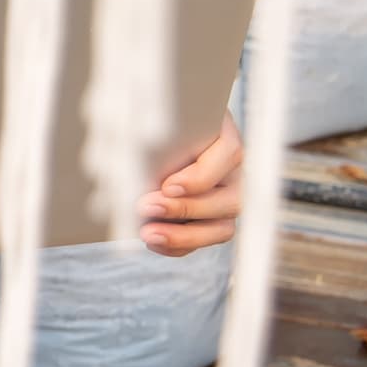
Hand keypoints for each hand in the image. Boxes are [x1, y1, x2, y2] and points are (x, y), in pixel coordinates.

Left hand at [139, 118, 241, 255]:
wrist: (159, 129)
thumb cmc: (159, 121)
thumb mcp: (161, 121)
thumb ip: (156, 132)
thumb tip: (132, 147)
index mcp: (226, 137)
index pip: (229, 155)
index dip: (200, 177)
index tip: (167, 186)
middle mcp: (235, 172)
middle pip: (230, 200)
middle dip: (185, 209)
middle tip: (145, 206)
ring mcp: (227, 199)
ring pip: (222, 228)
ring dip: (183, 236)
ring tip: (146, 233)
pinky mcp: (212, 220)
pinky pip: (204, 241)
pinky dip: (178, 246)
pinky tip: (152, 240)